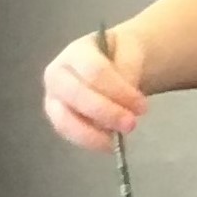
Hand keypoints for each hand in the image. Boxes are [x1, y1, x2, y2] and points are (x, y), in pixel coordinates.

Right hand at [42, 28, 148, 149]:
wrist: (111, 61)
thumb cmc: (119, 56)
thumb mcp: (130, 52)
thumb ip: (128, 69)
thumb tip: (126, 94)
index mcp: (76, 52)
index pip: (95, 71)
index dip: (118, 91)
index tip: (142, 106)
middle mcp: (57, 74)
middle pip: (76, 95)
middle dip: (106, 113)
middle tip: (131, 124)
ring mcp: (54, 97)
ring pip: (65, 120)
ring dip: (93, 133)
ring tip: (117, 140)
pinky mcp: (57, 118)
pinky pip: (68, 134)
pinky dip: (88, 141)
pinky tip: (108, 144)